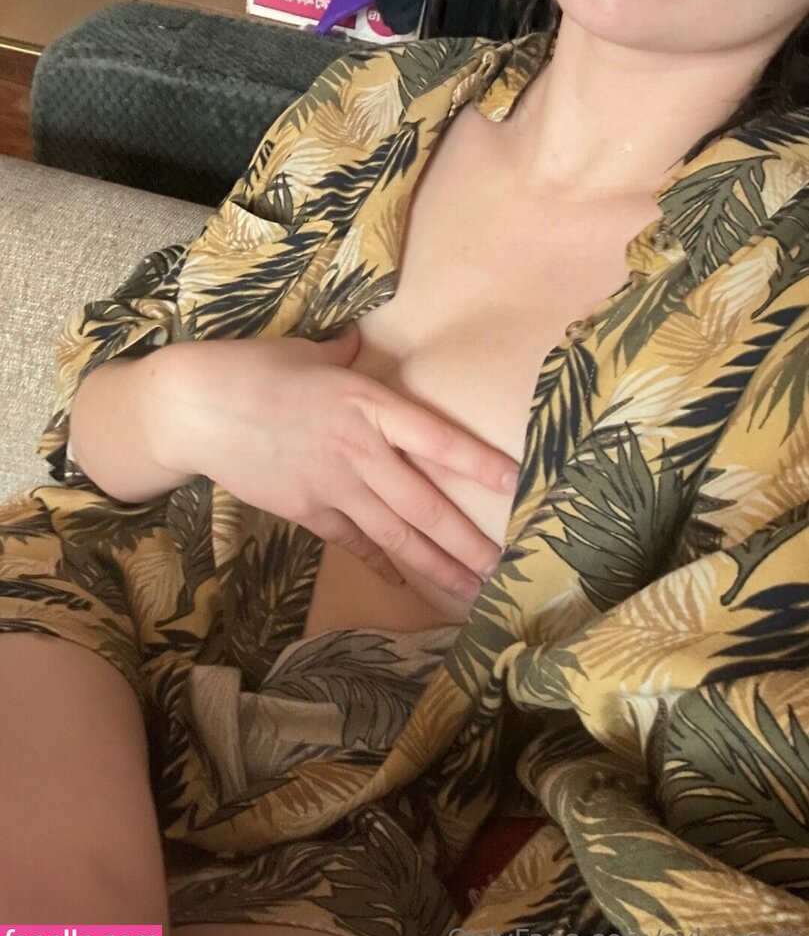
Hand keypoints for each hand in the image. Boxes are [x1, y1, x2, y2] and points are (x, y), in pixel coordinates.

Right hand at [153, 325, 519, 599]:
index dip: (479, 464)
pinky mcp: (307, 511)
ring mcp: (333, 486)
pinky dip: (381, 563)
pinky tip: (405, 582)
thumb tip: (359, 345)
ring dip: (437, 565)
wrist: (193, 408)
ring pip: (396, 535)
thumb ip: (346, 356)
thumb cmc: (252, 367)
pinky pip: (354, 542)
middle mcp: (360, 451)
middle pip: (425, 505)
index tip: (517, 484)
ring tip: (472, 590)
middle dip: (468, 542)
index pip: (438, 439)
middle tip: (507, 571)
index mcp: (368, 404)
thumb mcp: (309, 352)